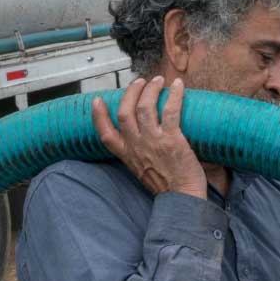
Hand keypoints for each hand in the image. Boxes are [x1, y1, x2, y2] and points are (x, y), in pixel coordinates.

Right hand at [92, 76, 203, 197]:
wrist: (182, 199)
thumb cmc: (168, 186)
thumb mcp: (142, 171)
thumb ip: (138, 155)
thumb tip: (142, 138)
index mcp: (127, 155)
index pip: (105, 134)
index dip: (98, 116)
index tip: (97, 101)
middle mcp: (136, 146)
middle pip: (124, 111)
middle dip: (130, 92)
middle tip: (140, 82)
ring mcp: (153, 142)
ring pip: (145, 106)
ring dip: (151, 89)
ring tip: (157, 81)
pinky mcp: (171, 140)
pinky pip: (170, 110)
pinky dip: (174, 95)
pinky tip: (178, 86)